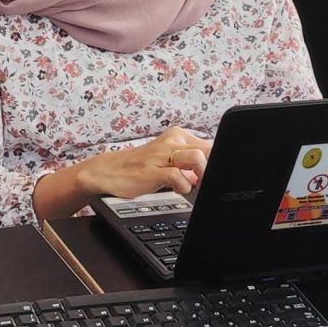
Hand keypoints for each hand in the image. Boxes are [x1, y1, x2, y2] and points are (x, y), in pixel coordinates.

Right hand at [82, 126, 213, 201]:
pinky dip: (184, 186)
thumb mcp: (169, 160)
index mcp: (178, 136)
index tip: (216, 175)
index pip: (210, 145)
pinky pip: (177, 176)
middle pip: (208, 149)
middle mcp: (171, 142)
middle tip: (209, 181)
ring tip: (197, 185)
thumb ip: (190, 165)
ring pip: (197, 159)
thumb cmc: (141, 166)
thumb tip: (212, 173)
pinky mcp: (152, 171)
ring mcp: (161, 156)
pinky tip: (179, 189)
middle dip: (214, 168)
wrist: (109, 171)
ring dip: (202, 175)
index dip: (217, 163)